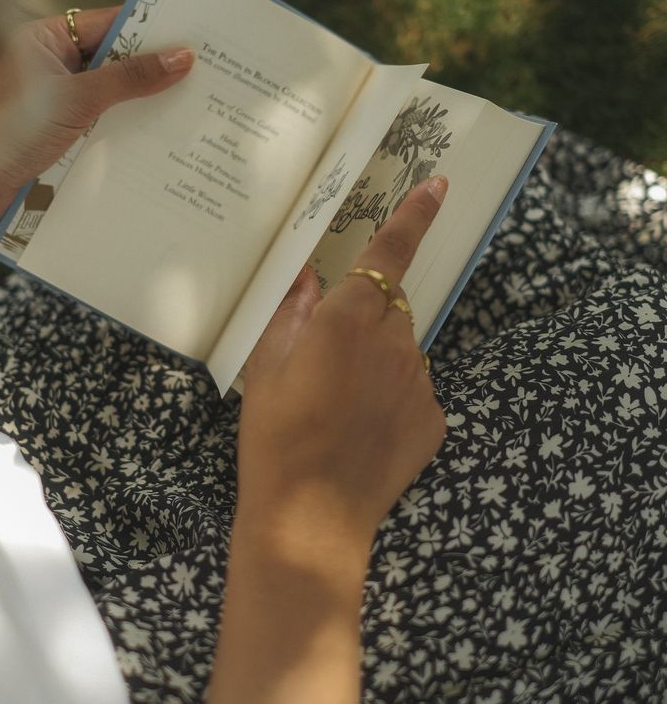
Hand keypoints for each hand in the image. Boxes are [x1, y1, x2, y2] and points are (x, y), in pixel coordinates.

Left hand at [0, 8, 193, 244]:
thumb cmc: (9, 131)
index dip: (150, 29)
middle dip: (154, 70)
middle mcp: (54, 66)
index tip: (192, 36)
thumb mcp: (78, 99)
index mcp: (47, 40)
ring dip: (144, 104)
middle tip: (202, 73)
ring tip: (191, 105)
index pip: (110, 23)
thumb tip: (180, 57)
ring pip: (114, 96)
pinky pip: (106, 125)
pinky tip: (161, 138)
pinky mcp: (64, 134)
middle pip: (115, 61)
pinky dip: (129, 130)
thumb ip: (130, 77)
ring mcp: (60, 102)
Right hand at [238, 174, 447, 559]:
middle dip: (368, 311)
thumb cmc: (276, 437)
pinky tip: (364, 426)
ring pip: (404, 346)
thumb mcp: (266, 367)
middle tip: (331, 353)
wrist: (310, 518)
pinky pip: (416, 388)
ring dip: (380, 356)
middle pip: (391, 303)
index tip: (437, 186)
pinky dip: (395, 394)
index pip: (388, 253)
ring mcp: (419, 382)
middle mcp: (392, 342)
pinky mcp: (433, 418)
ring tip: (342, 400)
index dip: (414, 216)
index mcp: (346, 321)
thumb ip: (290, 311)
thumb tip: (306, 273)